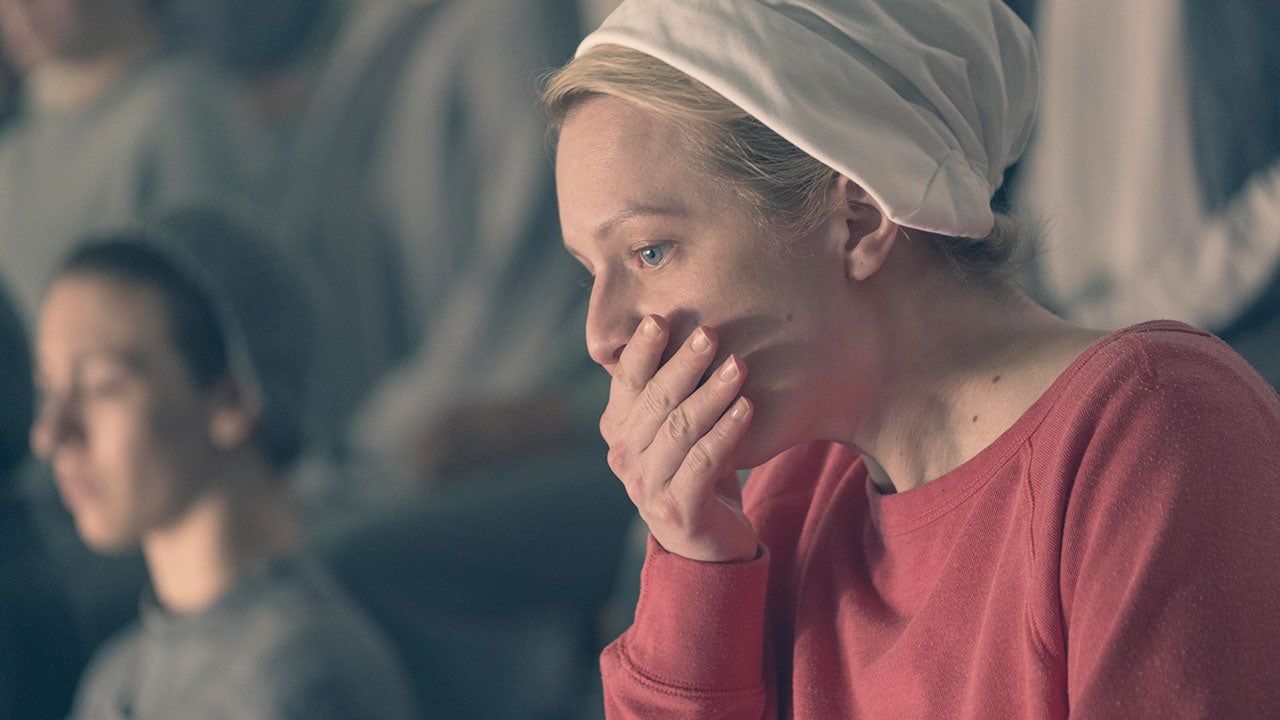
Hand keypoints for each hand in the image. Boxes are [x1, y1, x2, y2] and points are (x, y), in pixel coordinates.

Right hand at [601, 315, 758, 562]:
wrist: (706, 542)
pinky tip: (747, 408)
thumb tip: (687, 325)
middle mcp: (624, 458)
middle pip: (655, 401)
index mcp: (618, 430)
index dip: (641, 350)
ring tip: (738, 366)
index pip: (626, 381)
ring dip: (711, 394)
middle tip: (710, 334)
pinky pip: (704, 463)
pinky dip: (726, 432)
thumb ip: (671, 389)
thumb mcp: (675, 427)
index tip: (660, 319)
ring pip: (680, 430)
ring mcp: (647, 487)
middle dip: (683, 364)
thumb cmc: (694, 469)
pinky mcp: (679, 510)